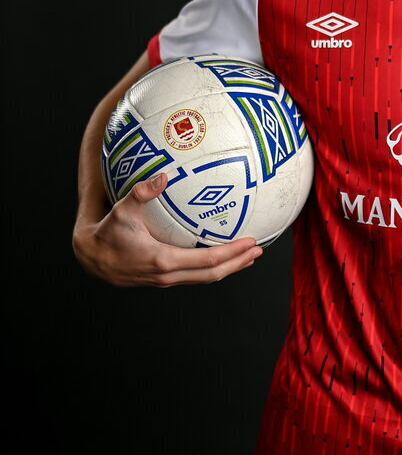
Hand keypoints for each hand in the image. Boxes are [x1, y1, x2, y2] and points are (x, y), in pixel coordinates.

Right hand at [73, 173, 262, 287]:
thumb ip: (142, 192)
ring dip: (228, 267)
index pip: (208, 261)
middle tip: (258, 250)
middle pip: (212, 275)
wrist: (90, 257)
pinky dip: (212, 268)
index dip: (232, 253)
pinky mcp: (163, 278)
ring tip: (248, 256)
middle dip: (238, 263)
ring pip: (204, 278)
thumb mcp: (123, 210)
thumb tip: (164, 175)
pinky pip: (195, 275)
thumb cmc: (107, 232)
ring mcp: (166, 280)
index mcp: (163, 261)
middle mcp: (168, 275)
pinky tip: (221, 256)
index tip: (251, 242)